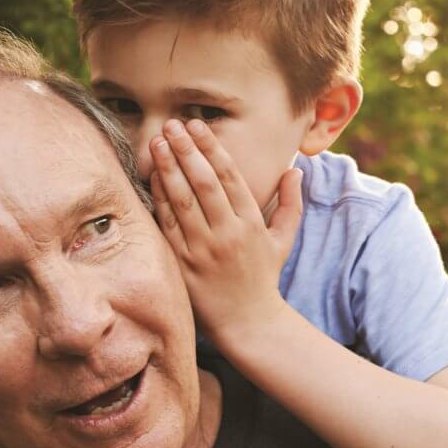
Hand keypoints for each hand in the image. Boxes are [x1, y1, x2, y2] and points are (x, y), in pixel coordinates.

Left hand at [149, 119, 302, 343]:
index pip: (229, 176)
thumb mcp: (284, 240)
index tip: (197, 125)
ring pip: (182, 200)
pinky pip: (168, 225)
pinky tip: (153, 178)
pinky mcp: (182, 263)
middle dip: (186, 149)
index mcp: (251, 223)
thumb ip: (291, 203)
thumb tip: (295, 169)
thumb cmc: (264, 277)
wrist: (248, 322)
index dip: (212, 148)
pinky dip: (159, 199)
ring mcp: (202, 248)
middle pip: (203, 182)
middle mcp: (226, 233)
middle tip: (173, 125)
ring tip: (158, 141)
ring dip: (168, 168)